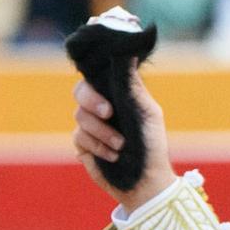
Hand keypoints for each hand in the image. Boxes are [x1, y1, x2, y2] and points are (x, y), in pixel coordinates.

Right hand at [71, 60, 176, 213]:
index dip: (92, 63)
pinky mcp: (83, 143)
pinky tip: (113, 155)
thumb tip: (128, 49)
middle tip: (109, 112)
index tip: (95, 49)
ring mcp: (92, 124)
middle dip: (93, 101)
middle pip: (81, 90)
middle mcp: (104, 105)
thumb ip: (131, 83)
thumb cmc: (151, 144)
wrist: (145, 180)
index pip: (99, 71)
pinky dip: (97, 146)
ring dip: (102, 132)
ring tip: (121, 145)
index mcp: (120, 94)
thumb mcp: (145, 111)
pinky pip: (79, 136)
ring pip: (79, 115)